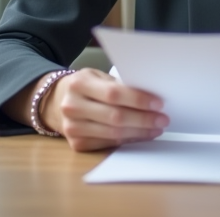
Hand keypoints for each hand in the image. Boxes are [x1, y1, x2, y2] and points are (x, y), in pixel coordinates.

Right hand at [41, 68, 168, 151]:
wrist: (56, 102)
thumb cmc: (85, 86)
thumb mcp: (97, 76)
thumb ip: (118, 85)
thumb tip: (150, 97)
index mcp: (79, 84)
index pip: (113, 93)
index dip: (138, 99)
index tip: (158, 103)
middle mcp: (72, 106)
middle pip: (115, 116)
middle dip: (144, 119)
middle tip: (163, 119)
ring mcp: (73, 128)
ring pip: (113, 133)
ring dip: (140, 132)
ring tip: (156, 128)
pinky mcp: (76, 144)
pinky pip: (108, 144)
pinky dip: (128, 140)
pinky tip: (141, 135)